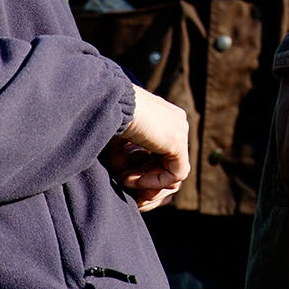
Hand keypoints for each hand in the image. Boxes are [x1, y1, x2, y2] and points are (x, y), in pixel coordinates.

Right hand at [105, 86, 189, 210]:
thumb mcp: (115, 142)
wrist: (111, 102)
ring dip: (146, 184)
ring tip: (123, 180)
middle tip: (123, 185)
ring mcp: (180, 131)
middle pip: (169, 166)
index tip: (121, 179)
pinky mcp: (178, 142)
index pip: (162, 155)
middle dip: (146, 183)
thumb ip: (124, 161)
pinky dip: (152, 183)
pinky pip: (175, 175)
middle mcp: (176, 124)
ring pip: (173, 174)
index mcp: (163, 119)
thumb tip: (126, 182)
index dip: (143, 173)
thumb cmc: (108, 117)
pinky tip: (130, 178)